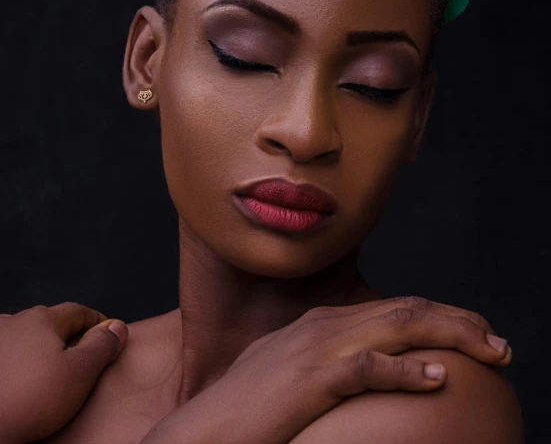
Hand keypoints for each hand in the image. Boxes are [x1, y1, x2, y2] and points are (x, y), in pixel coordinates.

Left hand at [0, 302, 127, 443]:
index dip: (97, 322)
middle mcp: (13, 321)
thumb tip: (117, 327)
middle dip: (68, 337)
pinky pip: (8, 355)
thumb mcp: (80, 373)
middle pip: (50, 323)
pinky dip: (18, 362)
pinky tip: (22, 381)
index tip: (109, 334)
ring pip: (26, 339)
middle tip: (83, 359)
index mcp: (41, 318)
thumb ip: (102, 346)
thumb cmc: (28, 401)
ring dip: (39, 349)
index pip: (78, 311)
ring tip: (49, 373)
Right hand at [139, 295, 511, 443]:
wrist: (205, 428)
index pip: (394, 308)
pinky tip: (434, 377)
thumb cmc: (248, 409)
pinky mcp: (310, 378)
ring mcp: (317, 348)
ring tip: (489, 351)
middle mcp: (325, 325)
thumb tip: (367, 367)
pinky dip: (405, 370)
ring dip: (450, 336)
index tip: (476, 333)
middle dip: (459, 321)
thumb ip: (328, 364)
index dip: (441, 316)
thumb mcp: (294, 375)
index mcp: (323, 324)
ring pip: (397, 326)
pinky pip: (368, 367)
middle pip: (406, 309)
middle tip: (499, 342)